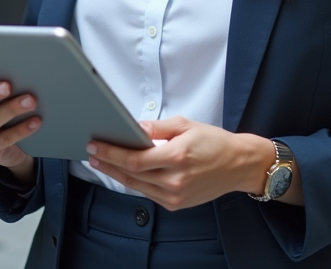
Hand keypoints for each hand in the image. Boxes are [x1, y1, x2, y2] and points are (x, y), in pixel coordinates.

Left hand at [86, 116, 270, 209]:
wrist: (238, 165)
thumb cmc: (214, 142)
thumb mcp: (186, 125)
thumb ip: (158, 128)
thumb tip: (134, 128)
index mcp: (177, 157)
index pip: (134, 159)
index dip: (111, 153)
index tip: (95, 146)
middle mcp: (175, 180)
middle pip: (131, 174)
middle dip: (108, 163)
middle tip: (92, 154)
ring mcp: (176, 196)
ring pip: (137, 186)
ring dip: (117, 174)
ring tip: (102, 163)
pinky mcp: (176, 204)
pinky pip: (148, 193)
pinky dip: (134, 183)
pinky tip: (124, 173)